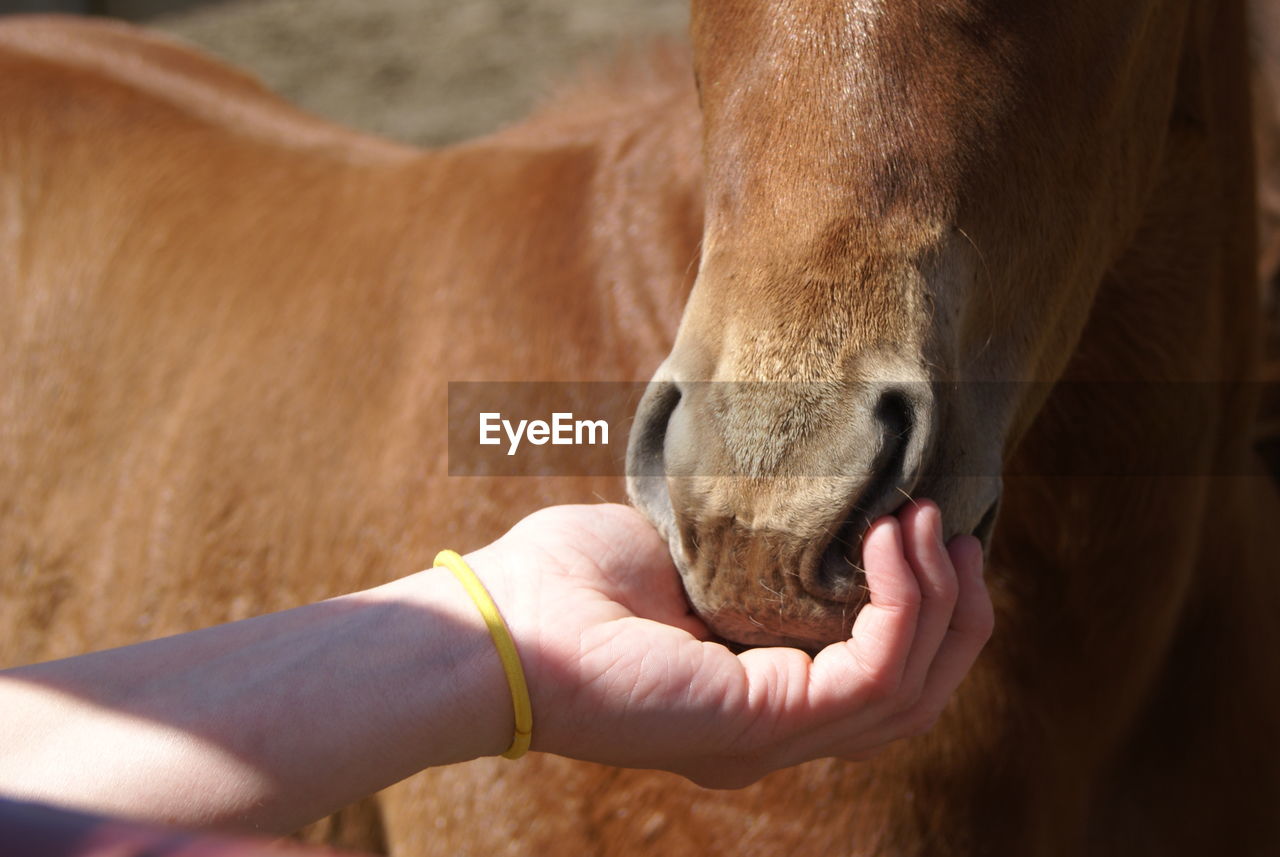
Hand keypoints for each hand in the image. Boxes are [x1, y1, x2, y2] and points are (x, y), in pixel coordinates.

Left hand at [466, 501, 991, 787]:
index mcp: (755, 691)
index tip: (926, 524)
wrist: (500, 620)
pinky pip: (874, 672)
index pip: (873, 672)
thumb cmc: (567, 579)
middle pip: (913, 694)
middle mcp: (774, 727)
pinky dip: (901, 604)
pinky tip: (890, 536)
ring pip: (910, 690)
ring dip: (939, 600)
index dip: (921, 608)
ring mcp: (772, 734)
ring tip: (927, 520)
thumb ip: (754, 546)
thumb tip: (815, 504)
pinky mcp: (763, 720)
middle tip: (954, 529)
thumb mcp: (684, 550)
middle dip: (955, 611)